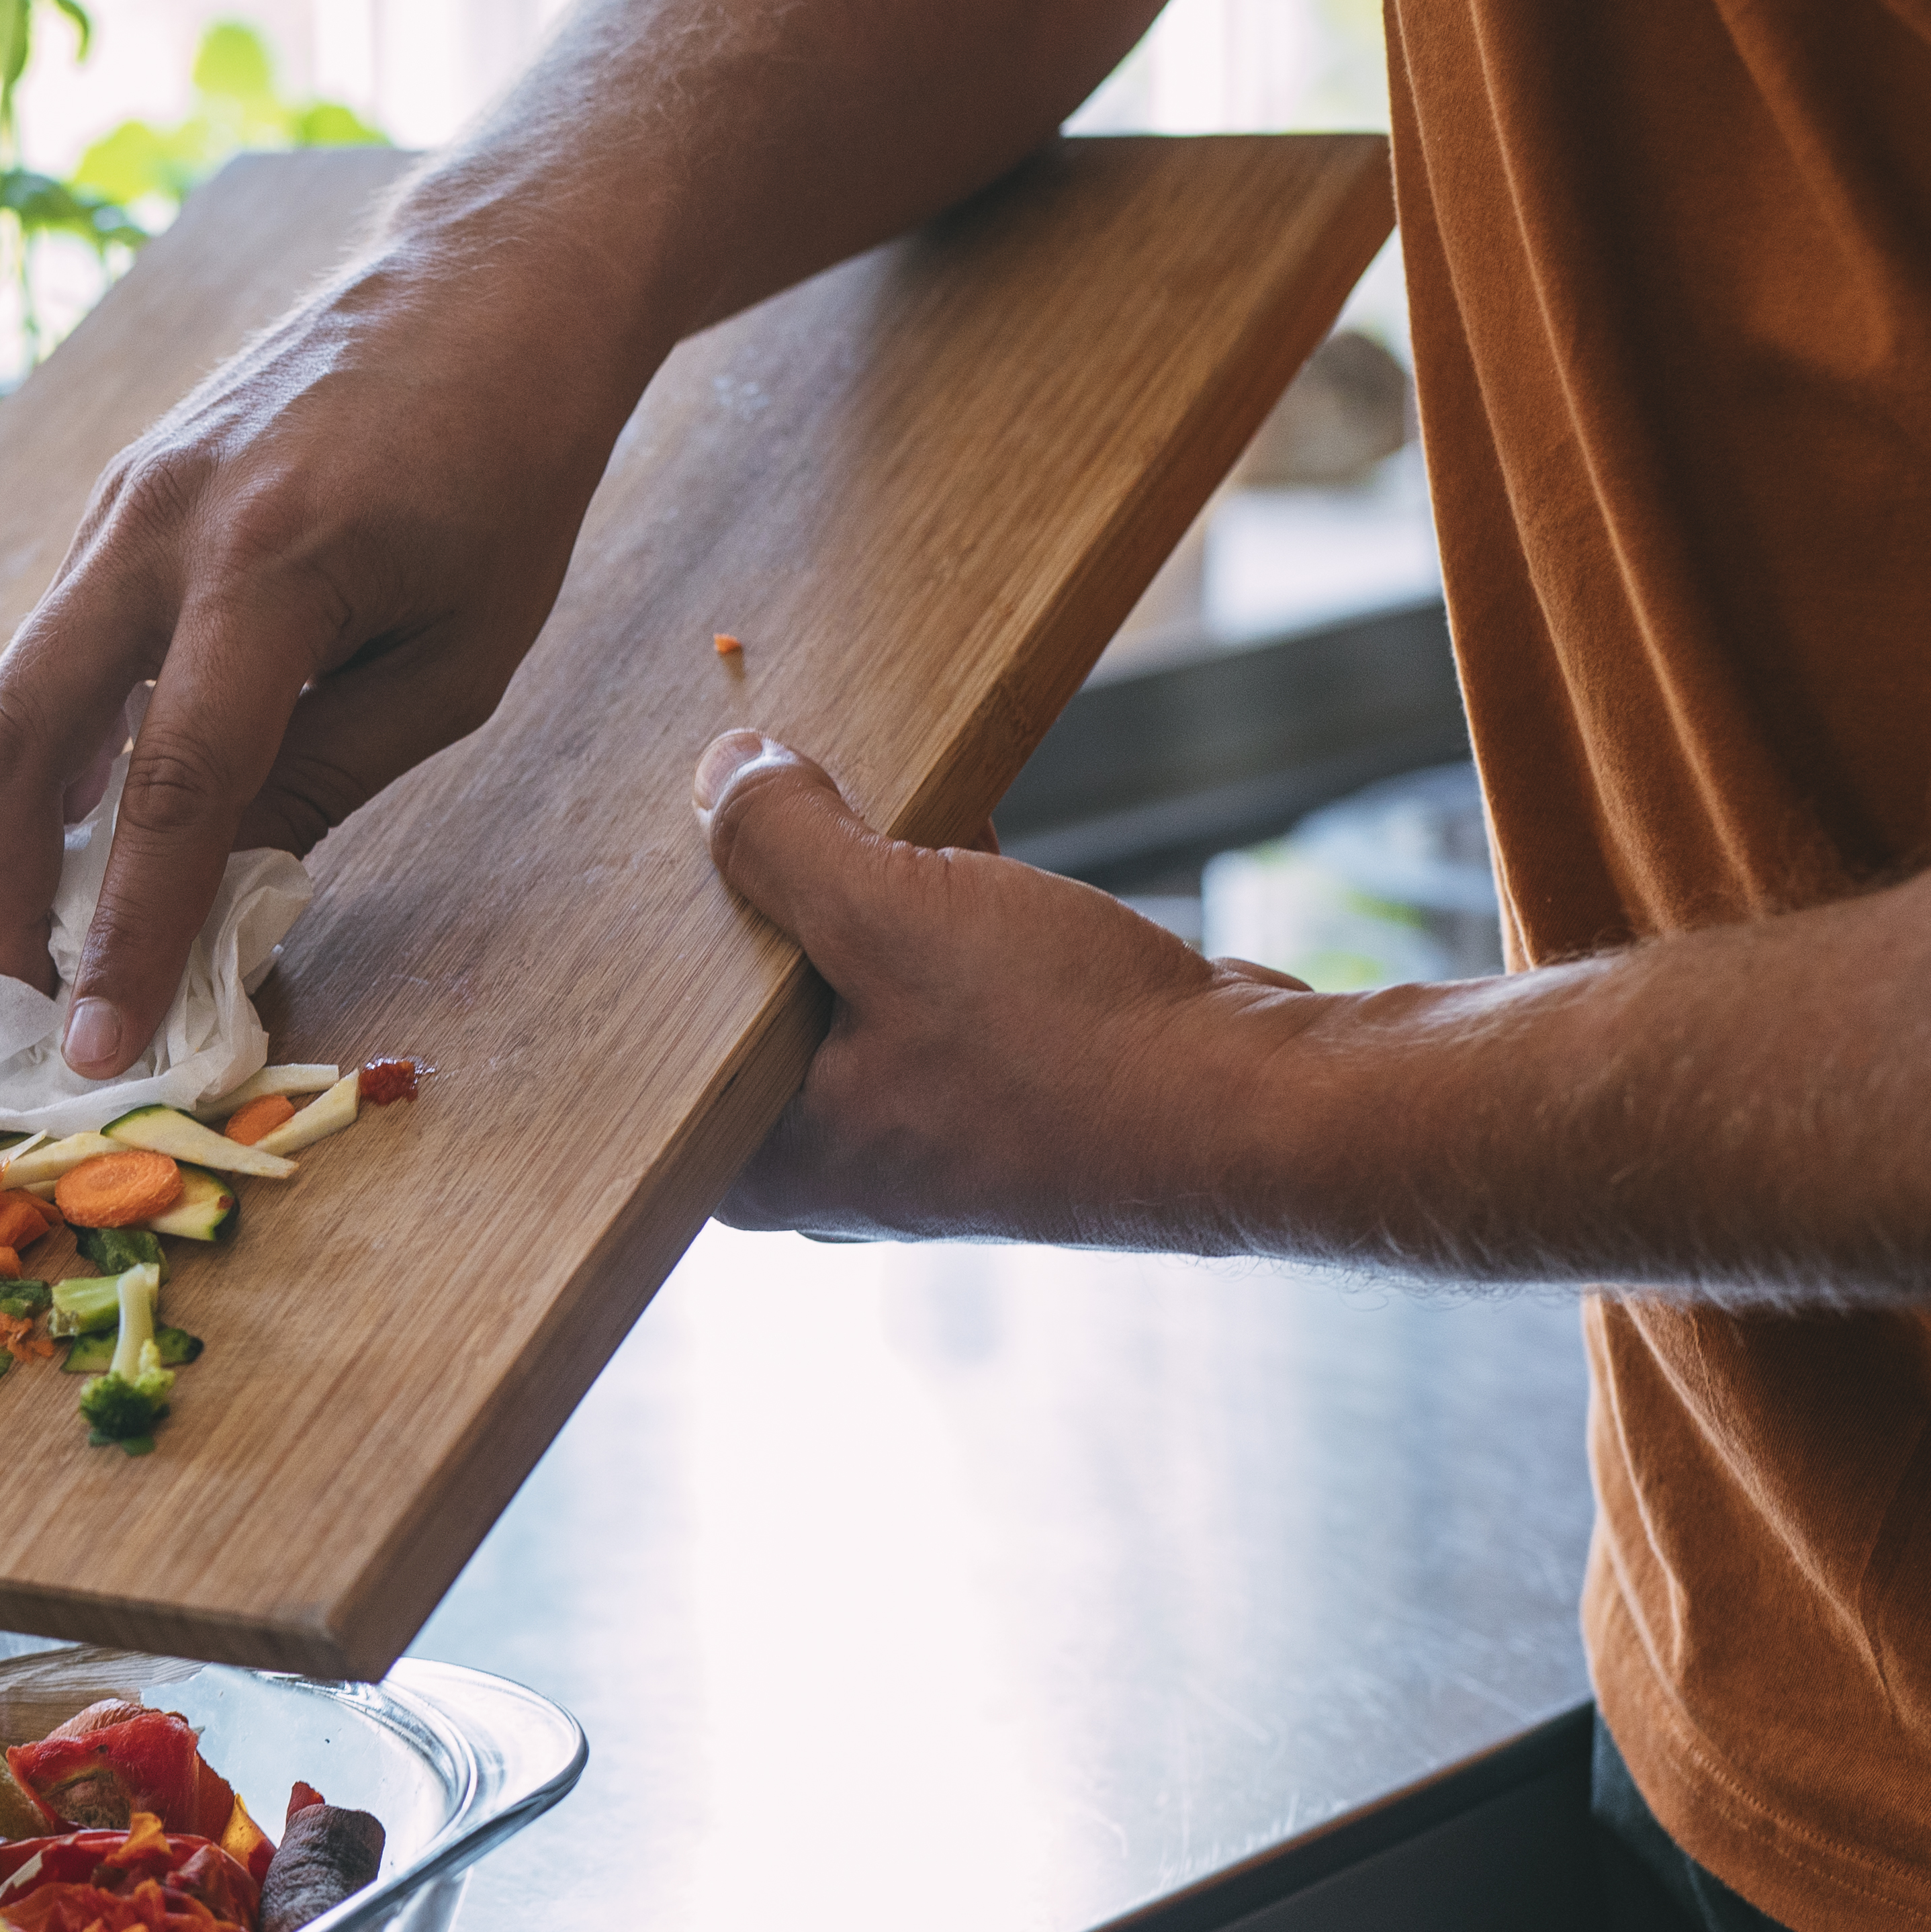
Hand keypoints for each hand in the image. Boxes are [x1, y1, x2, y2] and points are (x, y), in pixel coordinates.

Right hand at [0, 255, 643, 1076]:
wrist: (489, 277)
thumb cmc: (509, 469)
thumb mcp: (462, 655)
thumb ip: (328, 771)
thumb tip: (216, 888)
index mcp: (271, 566)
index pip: (169, 789)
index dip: (123, 933)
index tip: (95, 1048)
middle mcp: (162, 523)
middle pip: (16, 734)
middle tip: (11, 1004)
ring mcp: (122, 499)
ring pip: (14, 690)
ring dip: (3, 827)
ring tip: (26, 938)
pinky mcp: (114, 495)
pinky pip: (57, 642)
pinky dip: (53, 748)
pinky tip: (76, 824)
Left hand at [696, 730, 1322, 1246]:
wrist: (1259, 1109)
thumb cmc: (1067, 1046)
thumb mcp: (891, 914)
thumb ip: (783, 844)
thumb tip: (719, 766)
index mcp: (768, 1166)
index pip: (671, 1035)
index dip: (676, 921)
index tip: (673, 823)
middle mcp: (833, 1162)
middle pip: (759, 998)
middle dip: (770, 891)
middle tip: (761, 781)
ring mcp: (925, 1128)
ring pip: (853, 979)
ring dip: (863, 886)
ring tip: (854, 787)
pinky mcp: (1005, 1084)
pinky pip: (936, 980)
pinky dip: (938, 907)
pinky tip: (951, 822)